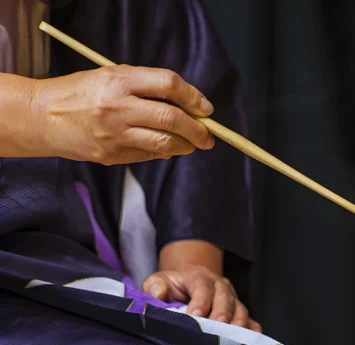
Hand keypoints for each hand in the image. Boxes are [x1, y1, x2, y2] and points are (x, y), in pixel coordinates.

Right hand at [30, 65, 215, 164]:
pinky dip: (163, 152)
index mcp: (118, 80)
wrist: (42, 116)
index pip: (168, 84)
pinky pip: (148, 155)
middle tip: (209, 136)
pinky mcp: (109, 154)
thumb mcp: (110, 77)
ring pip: (165, 143)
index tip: (206, 109)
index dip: (194, 97)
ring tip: (192, 144)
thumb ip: (147, 87)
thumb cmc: (82, 93)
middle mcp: (116, 106)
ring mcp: (113, 133)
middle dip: (199, 130)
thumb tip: (191, 107)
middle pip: (172, 118)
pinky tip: (166, 148)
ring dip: (186, 146)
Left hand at [143, 265, 261, 331]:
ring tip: (231, 339)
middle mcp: (221, 287)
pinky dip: (252, 332)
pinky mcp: (240, 313)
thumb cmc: (172, 286)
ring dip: (237, 325)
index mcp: (200, 277)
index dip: (200, 301)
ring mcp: (233, 300)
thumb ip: (154, 286)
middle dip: (222, 314)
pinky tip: (249, 344)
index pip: (203, 287)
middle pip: (226, 299)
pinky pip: (252, 322)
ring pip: (240, 310)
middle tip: (217, 329)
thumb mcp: (159, 281)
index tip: (194, 317)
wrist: (189, 282)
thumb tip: (158, 294)